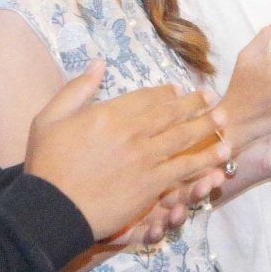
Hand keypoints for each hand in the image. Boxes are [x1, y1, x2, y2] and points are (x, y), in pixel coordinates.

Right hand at [23, 61, 231, 241]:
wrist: (52, 208)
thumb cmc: (47, 164)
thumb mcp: (50, 117)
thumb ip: (77, 88)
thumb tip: (98, 63)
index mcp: (109, 113)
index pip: (146, 97)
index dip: (165, 93)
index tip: (177, 90)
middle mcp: (132, 132)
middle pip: (170, 113)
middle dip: (194, 103)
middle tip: (210, 96)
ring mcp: (145, 158)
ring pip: (183, 137)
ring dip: (206, 125)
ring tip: (223, 118)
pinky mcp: (152, 184)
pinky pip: (185, 168)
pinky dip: (205, 159)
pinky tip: (222, 152)